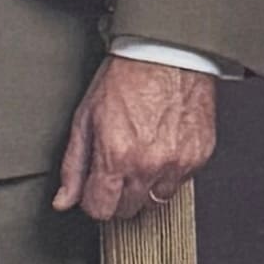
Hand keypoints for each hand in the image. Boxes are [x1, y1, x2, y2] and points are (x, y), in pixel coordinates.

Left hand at [50, 53, 219, 222]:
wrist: (167, 53)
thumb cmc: (127, 77)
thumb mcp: (86, 118)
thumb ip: (74, 165)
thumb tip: (63, 201)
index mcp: (117, 157)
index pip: (100, 210)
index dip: (94, 199)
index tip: (95, 187)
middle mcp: (149, 165)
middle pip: (127, 210)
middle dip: (118, 194)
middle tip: (118, 166)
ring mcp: (177, 163)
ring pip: (155, 201)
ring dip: (145, 186)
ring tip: (141, 156)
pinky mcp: (199, 156)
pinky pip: (181, 182)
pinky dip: (170, 171)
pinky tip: (162, 146)